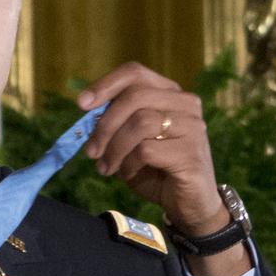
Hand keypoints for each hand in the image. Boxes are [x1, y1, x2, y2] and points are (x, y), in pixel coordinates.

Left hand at [77, 62, 248, 275]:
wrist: (188, 203)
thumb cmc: (154, 168)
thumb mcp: (128, 140)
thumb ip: (114, 122)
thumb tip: (87, 109)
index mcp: (168, 93)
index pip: (135, 73)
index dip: (105, 85)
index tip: (81, 104)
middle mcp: (185, 104)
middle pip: (135, 97)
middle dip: (105, 124)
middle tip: (90, 151)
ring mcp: (193, 127)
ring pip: (140, 123)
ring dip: (114, 148)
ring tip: (105, 167)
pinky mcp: (192, 152)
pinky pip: (147, 151)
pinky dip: (129, 164)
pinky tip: (127, 174)